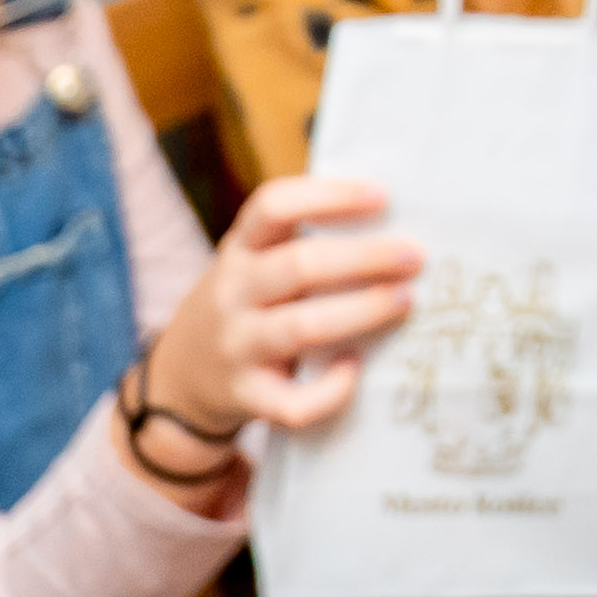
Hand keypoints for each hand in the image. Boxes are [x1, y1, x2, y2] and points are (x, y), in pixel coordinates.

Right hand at [143, 174, 424, 461]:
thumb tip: (391, 221)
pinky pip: (293, 401)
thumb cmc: (243, 306)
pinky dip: (331, 389)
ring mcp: (237, 346)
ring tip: (404, 300)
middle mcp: (232, 293)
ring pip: (301, 328)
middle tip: (414, 257)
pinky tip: (354, 368)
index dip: (329, 196)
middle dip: (364, 258)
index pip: (274, 206)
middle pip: (299, 266)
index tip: (383, 195)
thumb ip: (299, 242)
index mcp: (239, 249)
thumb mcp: (252, 263)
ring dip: (361, 312)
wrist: (181, 377)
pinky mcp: (246, 396)